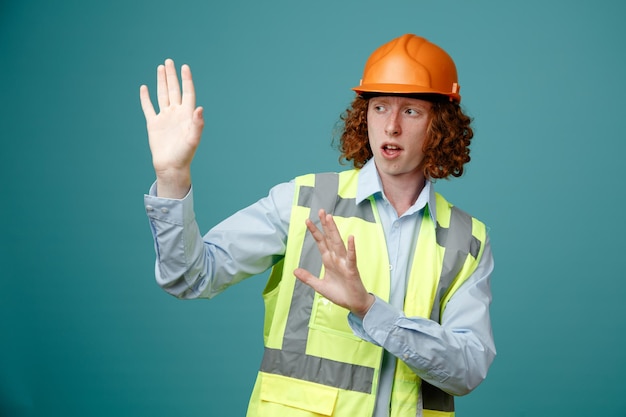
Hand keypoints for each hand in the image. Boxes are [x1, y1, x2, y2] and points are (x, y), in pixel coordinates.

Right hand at [139, 59, 203, 197]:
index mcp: (187, 115)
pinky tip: (144, 88)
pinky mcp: (154, 124)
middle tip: (169, 61)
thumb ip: (198, 124)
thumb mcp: (193, 139)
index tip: (185, 66)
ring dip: (161, 81)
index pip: (187, 93)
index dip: (186, 80)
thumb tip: (200, 108)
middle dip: (172, 76)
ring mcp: (165, 118)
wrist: (171, 166)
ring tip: (161, 67)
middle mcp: (176, 114)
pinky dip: (145, 98)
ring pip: (162, 95)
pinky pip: (149, 107)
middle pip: (174, 90)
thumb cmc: (184, 155)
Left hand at [294, 209, 374, 317]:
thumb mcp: (319, 286)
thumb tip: (294, 270)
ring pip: (338, 243)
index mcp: (328, 260)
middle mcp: (336, 258)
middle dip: (324, 225)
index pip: (320, 243)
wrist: (354, 304)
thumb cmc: (339, 293)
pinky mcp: (352, 269)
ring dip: (334, 231)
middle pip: (329, 238)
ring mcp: (344, 262)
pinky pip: (351, 257)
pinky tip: (350, 238)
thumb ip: (308, 278)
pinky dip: (351, 248)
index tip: (308, 221)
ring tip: (329, 219)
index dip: (315, 232)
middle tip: (320, 211)